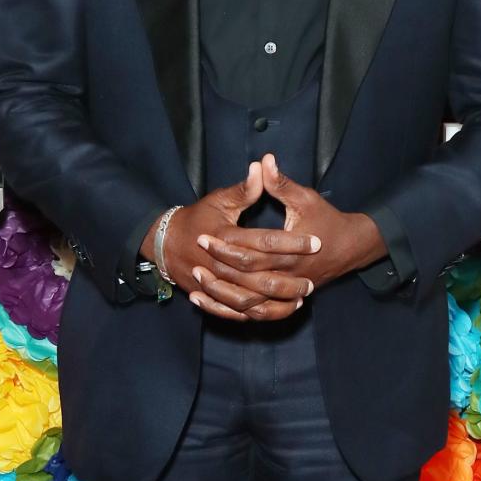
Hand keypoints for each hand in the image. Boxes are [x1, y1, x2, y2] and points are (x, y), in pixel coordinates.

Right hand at [150, 163, 319, 321]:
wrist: (165, 244)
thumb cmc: (196, 219)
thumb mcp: (219, 200)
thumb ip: (244, 189)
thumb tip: (263, 166)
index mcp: (225, 238)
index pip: (265, 241)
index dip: (293, 242)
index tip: (315, 242)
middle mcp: (221, 265)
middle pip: (261, 277)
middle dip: (290, 280)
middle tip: (313, 279)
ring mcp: (216, 285)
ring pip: (252, 300)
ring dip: (279, 301)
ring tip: (302, 295)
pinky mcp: (213, 298)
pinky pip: (238, 313)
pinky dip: (260, 314)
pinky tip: (281, 309)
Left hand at [190, 152, 388, 313]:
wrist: (351, 247)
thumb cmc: (327, 220)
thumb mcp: (305, 198)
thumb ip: (281, 183)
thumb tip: (263, 161)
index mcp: (292, 251)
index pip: (253, 250)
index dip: (226, 243)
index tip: (204, 233)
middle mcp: (289, 275)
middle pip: (247, 278)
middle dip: (219, 267)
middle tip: (197, 255)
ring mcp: (287, 292)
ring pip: (250, 302)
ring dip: (222, 294)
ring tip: (199, 279)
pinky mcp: (285, 302)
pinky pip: (256, 314)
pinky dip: (233, 310)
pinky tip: (213, 301)